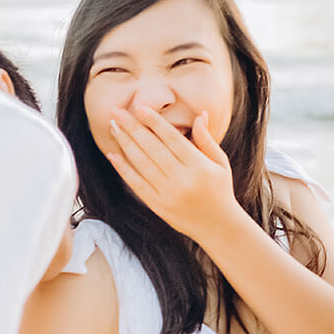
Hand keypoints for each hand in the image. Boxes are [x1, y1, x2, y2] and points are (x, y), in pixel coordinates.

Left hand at [103, 107, 239, 243]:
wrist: (217, 226)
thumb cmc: (220, 190)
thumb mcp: (220, 163)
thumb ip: (207, 139)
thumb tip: (200, 114)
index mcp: (199, 166)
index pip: (172, 138)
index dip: (154, 122)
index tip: (139, 107)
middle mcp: (182, 179)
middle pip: (152, 148)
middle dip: (132, 127)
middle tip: (116, 111)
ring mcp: (168, 194)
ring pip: (141, 163)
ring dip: (125, 143)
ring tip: (113, 126)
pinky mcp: (158, 205)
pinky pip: (137, 184)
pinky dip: (123, 169)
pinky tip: (113, 155)